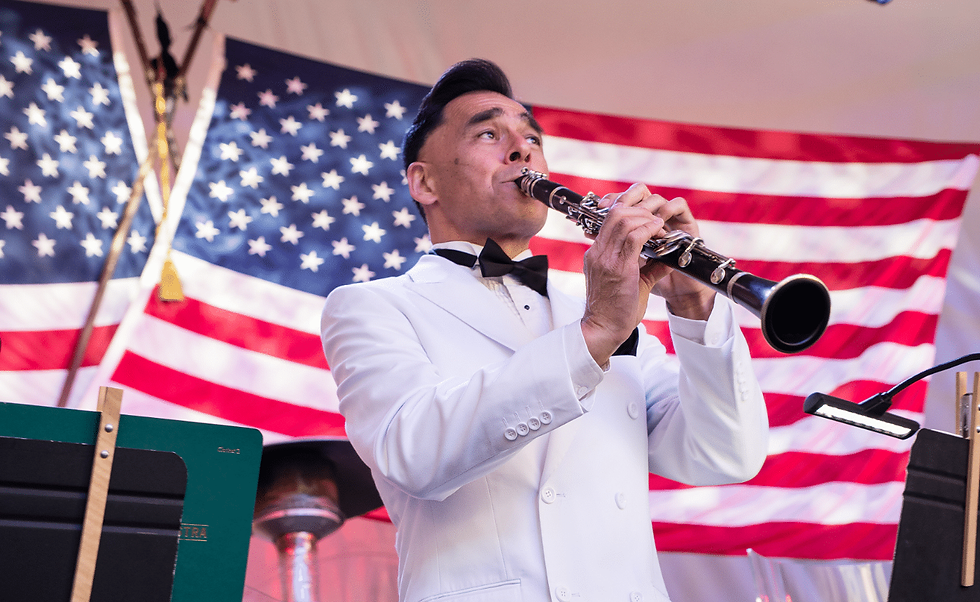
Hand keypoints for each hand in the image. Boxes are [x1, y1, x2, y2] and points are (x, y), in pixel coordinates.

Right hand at [579, 184, 714, 364]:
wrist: (603, 329)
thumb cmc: (616, 310)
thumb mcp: (631, 283)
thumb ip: (648, 268)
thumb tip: (668, 259)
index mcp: (596, 253)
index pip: (609, 217)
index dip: (630, 207)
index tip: (649, 214)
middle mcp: (598, 251)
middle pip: (615, 211)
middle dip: (640, 206)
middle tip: (657, 213)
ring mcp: (605, 258)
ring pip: (624, 219)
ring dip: (647, 217)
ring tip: (660, 223)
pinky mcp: (618, 267)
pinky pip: (634, 237)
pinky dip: (649, 229)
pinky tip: (660, 231)